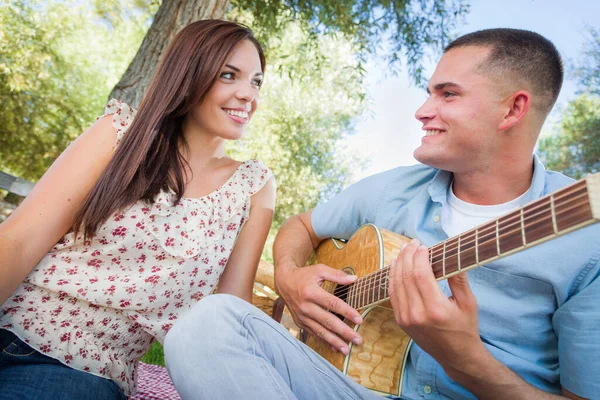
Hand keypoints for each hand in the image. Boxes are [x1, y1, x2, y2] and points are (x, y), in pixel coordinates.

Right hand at [276, 263, 363, 353]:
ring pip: (320, 331)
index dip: (347, 312)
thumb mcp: (319, 270)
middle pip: (328, 321)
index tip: (359, 320)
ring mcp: (302, 316)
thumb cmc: (304, 275)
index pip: (332, 304)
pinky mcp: (300, 323)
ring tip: (347, 350)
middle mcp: (305, 306)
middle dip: (344, 332)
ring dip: (335, 342)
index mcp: (311, 292)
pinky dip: (325, 341)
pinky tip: (335, 348)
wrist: (284, 282)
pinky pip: (314, 334)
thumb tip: (354, 279)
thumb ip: (336, 275)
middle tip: (358, 340)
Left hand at [388, 239, 487, 375]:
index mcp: (435, 309)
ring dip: (398, 264)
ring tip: (404, 250)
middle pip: (406, 276)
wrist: (456, 356)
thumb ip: (459, 279)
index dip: (419, 257)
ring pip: (396, 284)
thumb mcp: (468, 303)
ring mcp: (405, 318)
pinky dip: (393, 278)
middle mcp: (417, 314)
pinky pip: (393, 294)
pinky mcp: (400, 321)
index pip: (421, 275)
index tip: (423, 245)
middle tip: (413, 243)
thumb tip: (452, 255)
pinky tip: (395, 266)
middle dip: (408, 256)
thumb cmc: (465, 328)